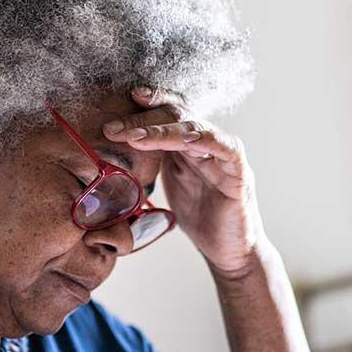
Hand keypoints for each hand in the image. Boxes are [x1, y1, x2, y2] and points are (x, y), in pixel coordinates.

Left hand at [103, 87, 268, 279]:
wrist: (228, 251)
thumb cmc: (199, 217)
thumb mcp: (167, 184)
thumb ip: (151, 162)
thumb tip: (113, 150)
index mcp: (189, 144)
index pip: (169, 114)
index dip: (149, 103)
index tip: (123, 100)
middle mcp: (208, 143)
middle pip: (177, 116)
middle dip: (143, 119)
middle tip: (112, 128)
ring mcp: (225, 155)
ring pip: (194, 129)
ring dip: (162, 131)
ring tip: (134, 138)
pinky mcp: (239, 173)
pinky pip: (225, 148)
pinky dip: (206, 139)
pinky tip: (185, 140)